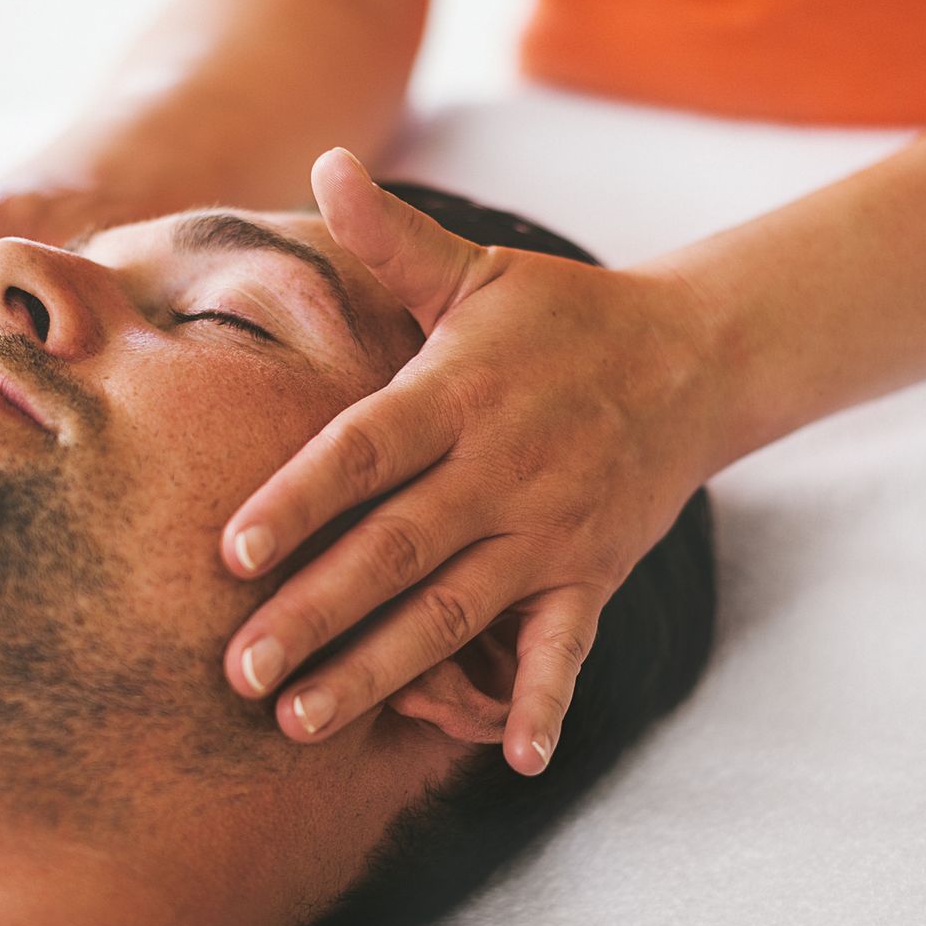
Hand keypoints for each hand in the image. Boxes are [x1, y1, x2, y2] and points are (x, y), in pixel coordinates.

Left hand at [221, 149, 722, 773]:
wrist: (694, 357)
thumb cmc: (558, 316)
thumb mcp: (475, 272)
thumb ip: (391, 240)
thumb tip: (324, 162)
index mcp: (456, 394)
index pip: (364, 452)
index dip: (298, 503)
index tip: (230, 556)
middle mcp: (501, 469)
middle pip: (395, 551)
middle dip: (315, 615)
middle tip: (237, 673)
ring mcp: (550, 531)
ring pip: (454, 614)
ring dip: (381, 673)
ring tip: (302, 722)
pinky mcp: (592, 574)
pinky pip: (566, 649)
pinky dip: (543, 703)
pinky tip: (513, 762)